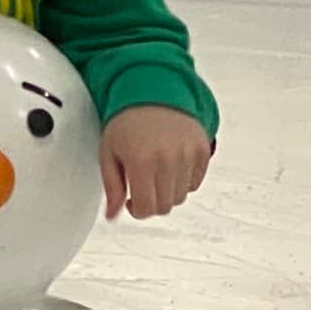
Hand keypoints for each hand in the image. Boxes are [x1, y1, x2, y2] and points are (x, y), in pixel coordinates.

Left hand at [102, 104, 212, 220]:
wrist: (153, 93)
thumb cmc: (126, 123)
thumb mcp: (108, 153)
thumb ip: (112, 188)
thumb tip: (113, 216)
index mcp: (141, 161)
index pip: (147, 207)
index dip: (137, 211)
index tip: (131, 202)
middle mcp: (168, 159)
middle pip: (165, 206)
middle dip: (151, 203)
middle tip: (141, 187)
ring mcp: (188, 154)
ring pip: (181, 196)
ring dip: (166, 192)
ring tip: (154, 174)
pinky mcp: (203, 150)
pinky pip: (195, 183)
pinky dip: (182, 182)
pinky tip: (168, 167)